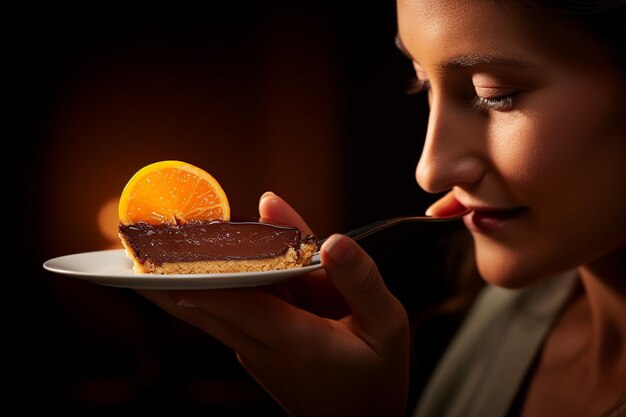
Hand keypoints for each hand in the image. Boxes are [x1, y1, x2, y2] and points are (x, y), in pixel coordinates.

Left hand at [137, 192, 409, 416]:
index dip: (197, 269)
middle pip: (206, 304)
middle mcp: (264, 348)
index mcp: (297, 339)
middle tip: (132, 243)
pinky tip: (195, 266)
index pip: (235, 298)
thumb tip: (333, 242)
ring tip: (141, 255)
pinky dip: (207, 291)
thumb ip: (360, 280)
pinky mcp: (254, 354)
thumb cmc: (376, 375)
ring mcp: (254, 355)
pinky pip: (224, 316)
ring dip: (177, 282)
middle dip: (168, 273)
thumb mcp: (387, 325)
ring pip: (208, 311)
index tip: (162, 245)